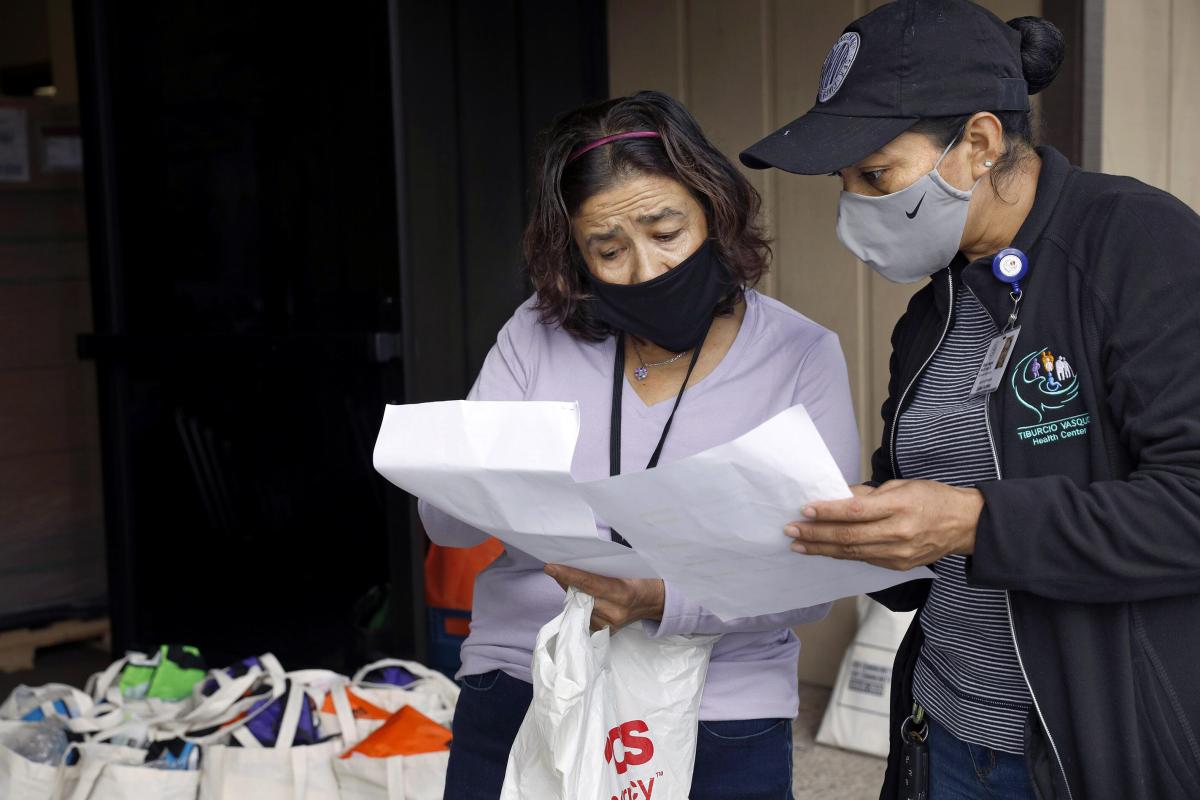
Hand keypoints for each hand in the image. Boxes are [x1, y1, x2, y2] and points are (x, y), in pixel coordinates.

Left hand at [543, 565, 665, 631]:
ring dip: (573, 594)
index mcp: (623, 593)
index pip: (589, 583)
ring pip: (579, 607)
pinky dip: (580, 605)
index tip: (550, 567)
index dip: (568, 575)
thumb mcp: (627, 568)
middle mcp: (614, 612)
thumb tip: (574, 565)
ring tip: (573, 581)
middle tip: (556, 569)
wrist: (656, 601)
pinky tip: (583, 597)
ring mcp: (609, 625)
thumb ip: (603, 570)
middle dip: (566, 582)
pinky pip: (584, 616)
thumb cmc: (643, 579)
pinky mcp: (605, 632)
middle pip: (580, 596)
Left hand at [783, 480, 982, 570]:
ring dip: (822, 549)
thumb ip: (868, 493)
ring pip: (852, 553)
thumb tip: (837, 496)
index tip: (805, 510)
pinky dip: (841, 555)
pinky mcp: (898, 566)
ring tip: (799, 544)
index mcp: (899, 506)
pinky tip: (824, 550)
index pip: (855, 511)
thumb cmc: (932, 498)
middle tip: (791, 530)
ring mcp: (898, 554)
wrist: (965, 525)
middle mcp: (898, 533)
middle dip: (815, 534)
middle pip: (848, 536)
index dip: (828, 511)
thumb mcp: (901, 484)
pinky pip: (863, 560)